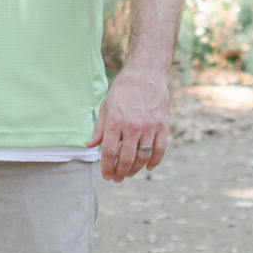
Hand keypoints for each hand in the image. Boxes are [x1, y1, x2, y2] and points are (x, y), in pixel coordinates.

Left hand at [95, 65, 168, 181]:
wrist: (145, 74)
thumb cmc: (122, 90)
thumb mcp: (106, 107)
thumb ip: (99, 129)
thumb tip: (90, 145)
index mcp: (115, 122)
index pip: (110, 152)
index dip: (107, 168)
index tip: (106, 176)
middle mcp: (132, 126)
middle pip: (127, 158)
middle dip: (120, 172)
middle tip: (117, 178)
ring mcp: (149, 126)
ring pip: (143, 157)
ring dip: (136, 169)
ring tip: (129, 174)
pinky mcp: (163, 125)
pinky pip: (160, 149)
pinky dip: (155, 161)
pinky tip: (148, 167)